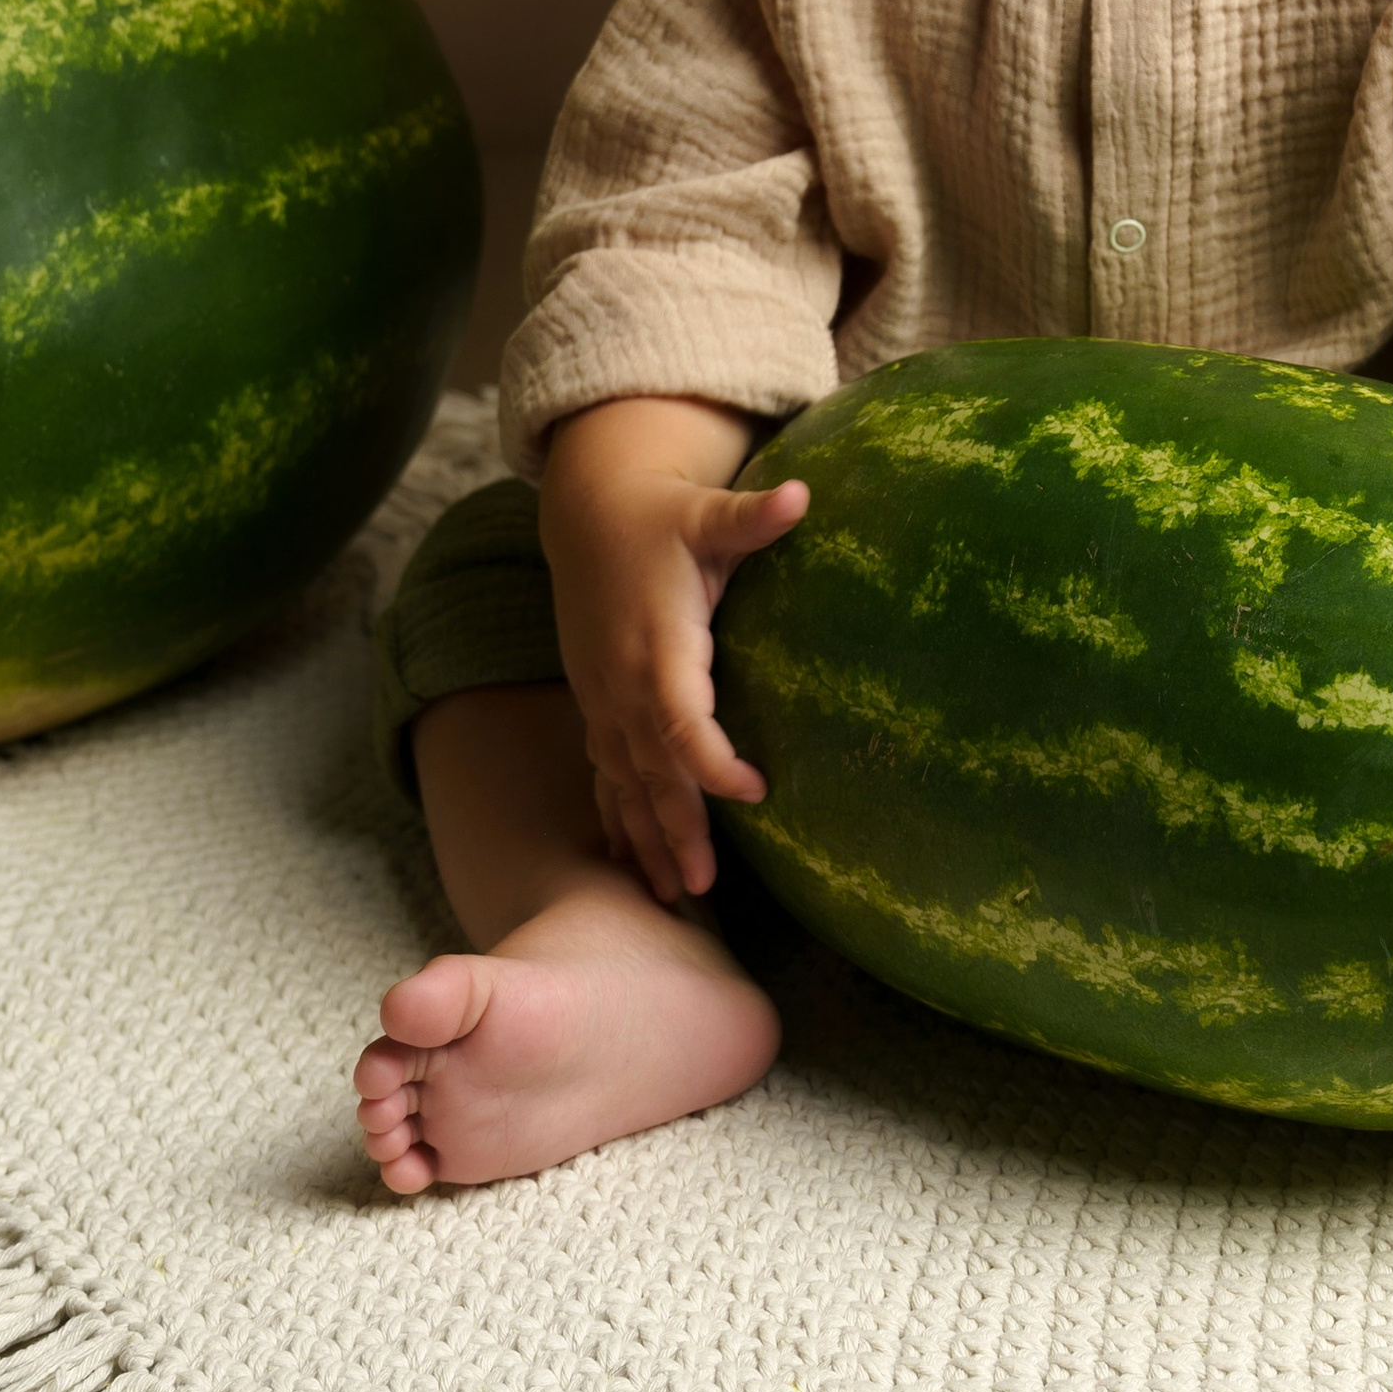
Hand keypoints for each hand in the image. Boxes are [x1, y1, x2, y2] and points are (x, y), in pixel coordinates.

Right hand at [537, 396, 807, 905]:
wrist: (589, 515)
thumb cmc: (662, 518)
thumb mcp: (705, 511)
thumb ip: (751, 516)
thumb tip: (803, 494)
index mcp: (656, 644)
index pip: (680, 717)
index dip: (712, 758)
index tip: (755, 790)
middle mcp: (622, 681)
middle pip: (649, 767)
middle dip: (675, 826)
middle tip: (705, 887)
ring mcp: (603, 699)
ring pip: (622, 782)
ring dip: (645, 838)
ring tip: (676, 897)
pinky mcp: (597, 705)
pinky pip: (604, 774)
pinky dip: (617, 820)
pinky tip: (632, 867)